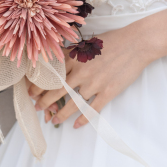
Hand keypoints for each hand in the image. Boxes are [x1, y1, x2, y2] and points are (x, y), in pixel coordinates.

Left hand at [31, 26, 152, 128]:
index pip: (51, 75)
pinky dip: (83, 119)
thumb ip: (72, 54)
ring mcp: (95, 83)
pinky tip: (76, 125)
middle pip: (57, 91)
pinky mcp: (108, 92)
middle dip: (44, 102)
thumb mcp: (87, 44)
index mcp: (75, 59)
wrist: (136, 44)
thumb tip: (57, 62)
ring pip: (73, 103)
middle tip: (36, 108)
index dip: (39, 85)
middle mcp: (82, 72)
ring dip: (61, 114)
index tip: (31, 93)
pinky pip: (93, 109)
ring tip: (53, 120)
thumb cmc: (111, 41)